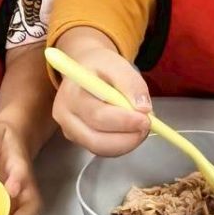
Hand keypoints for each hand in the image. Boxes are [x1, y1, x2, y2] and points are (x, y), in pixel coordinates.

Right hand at [52, 43, 151, 157]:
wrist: (85, 70)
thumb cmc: (100, 67)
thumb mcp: (116, 64)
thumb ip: (130, 83)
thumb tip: (143, 109)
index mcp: (71, 94)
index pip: (97, 115)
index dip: (123, 121)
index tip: (146, 118)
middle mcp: (65, 116)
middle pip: (95, 140)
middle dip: (127, 138)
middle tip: (147, 126)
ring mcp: (70, 131)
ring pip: (100, 149)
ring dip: (126, 143)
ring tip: (141, 127)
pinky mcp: (79, 140)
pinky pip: (102, 150)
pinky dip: (121, 144)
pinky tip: (131, 131)